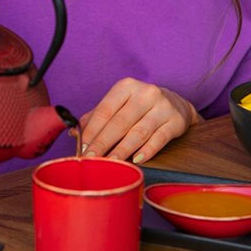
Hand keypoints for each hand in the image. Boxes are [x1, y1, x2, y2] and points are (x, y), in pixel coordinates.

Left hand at [80, 78, 201, 163]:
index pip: (105, 110)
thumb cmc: (140, 106)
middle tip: (92, 159)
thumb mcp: (119, 105)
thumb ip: (96, 117)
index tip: (83, 148)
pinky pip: (159, 139)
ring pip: (139, 132)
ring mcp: (163, 107)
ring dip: (123, 150)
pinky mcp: (176, 121)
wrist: (176, 104)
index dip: (92, 130)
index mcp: (126, 87)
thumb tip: (74, 133)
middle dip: (103, 143)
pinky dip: (146, 151)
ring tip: (111, 163)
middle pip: (120, 122)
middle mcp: (145, 93)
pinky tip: (136, 160)